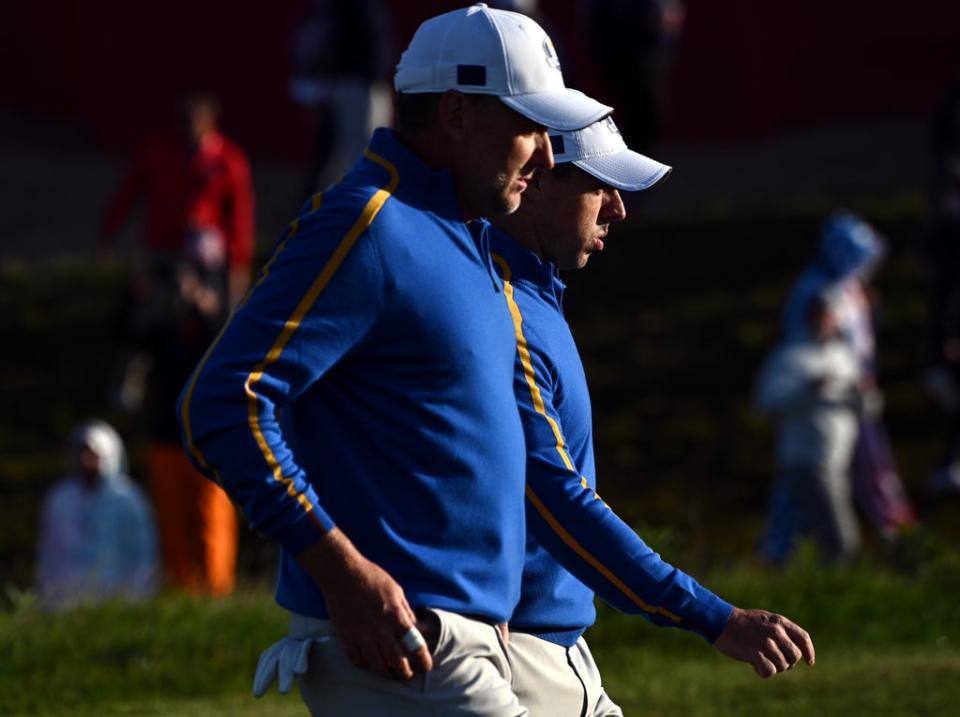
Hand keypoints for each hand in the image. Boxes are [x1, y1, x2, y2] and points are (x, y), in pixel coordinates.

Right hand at [296, 529, 433, 680]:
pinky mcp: (346, 636)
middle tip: (408, 675)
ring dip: (386, 673)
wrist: (343, 573)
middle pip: (397, 662)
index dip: (423, 660)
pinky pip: (356, 660)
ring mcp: (362, 635)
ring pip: (377, 665)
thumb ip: (408, 613)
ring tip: (390, 674)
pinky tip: (369, 664)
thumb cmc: (372, 578)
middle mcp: (381, 630)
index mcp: (396, 617)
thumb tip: (419, 629)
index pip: (415, 646)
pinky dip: (364, 665)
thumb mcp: (397, 591)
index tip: (426, 666)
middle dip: (405, 673)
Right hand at [713, 607, 814, 677]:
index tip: (810, 662)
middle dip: (787, 662)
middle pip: (795, 656)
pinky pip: (770, 671)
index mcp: (780, 622)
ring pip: (783, 666)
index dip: (809, 652)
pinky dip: (763, 672)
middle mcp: (776, 632)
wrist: (721, 621)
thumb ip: (781, 631)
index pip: (803, 638)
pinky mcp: (756, 653)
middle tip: (773, 660)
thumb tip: (795, 652)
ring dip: (773, 667)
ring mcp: (766, 643)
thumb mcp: (765, 620)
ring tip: (759, 659)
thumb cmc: (743, 622)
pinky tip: (754, 665)